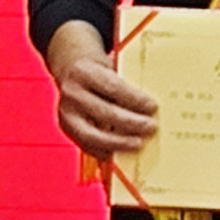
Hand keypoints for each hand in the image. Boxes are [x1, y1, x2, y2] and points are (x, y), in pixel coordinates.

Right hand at [47, 20, 158, 155]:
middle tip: (150, 126)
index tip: (152, 106)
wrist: (70, 70)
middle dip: (130, 122)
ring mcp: (67, 113)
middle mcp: (72, 93)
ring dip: (119, 142)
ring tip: (138, 143)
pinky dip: (105, 151)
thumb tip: (151, 105)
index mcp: (84, 72)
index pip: (112, 87)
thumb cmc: (97, 71)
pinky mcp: (66, 128)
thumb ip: (125, 84)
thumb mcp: (110, 67)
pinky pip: (86, 145)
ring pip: (92, 134)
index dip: (134, 98)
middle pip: (104, 112)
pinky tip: (121, 152)